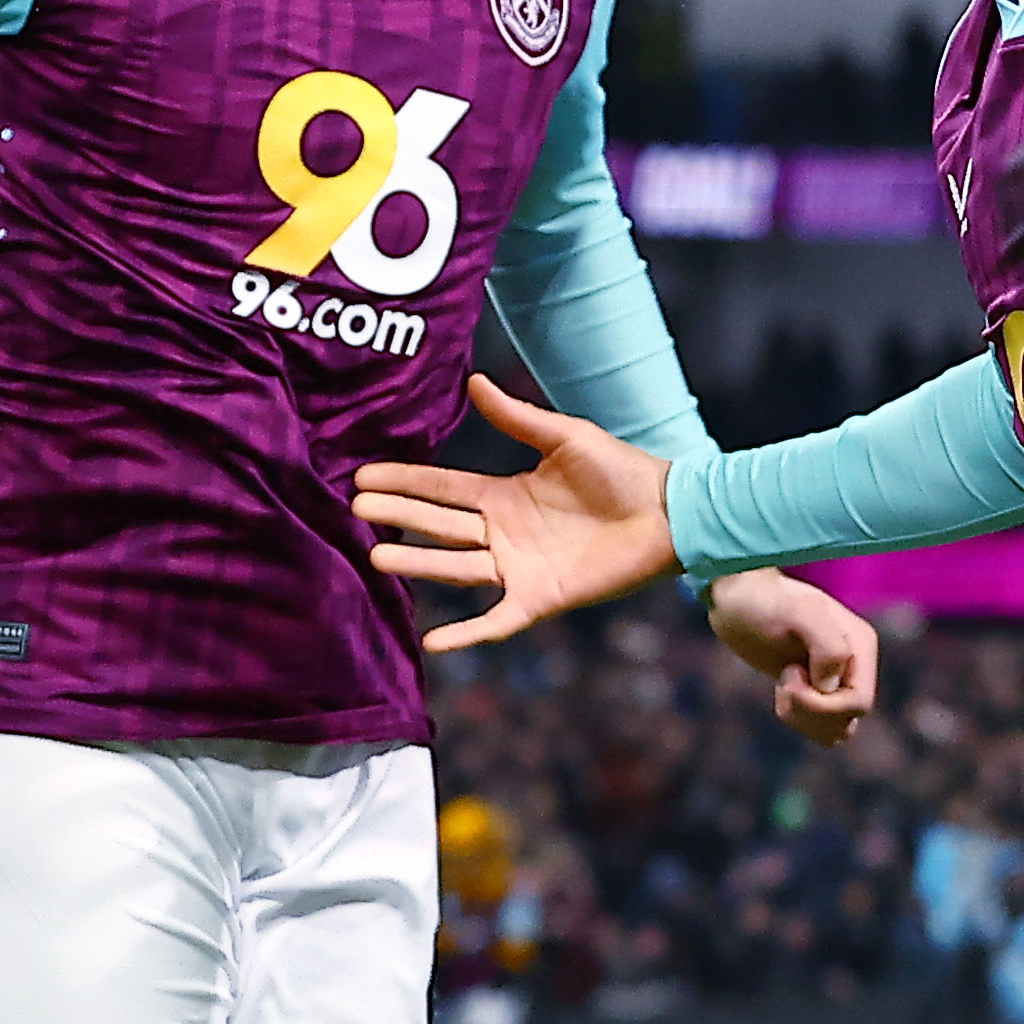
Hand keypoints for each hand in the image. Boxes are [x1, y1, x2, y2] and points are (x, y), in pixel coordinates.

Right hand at [355, 377, 687, 646]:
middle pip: (439, 525)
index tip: (362, 477)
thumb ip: (518, 417)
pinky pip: (496, 620)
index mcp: (505, 494)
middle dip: (398, 516)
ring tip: (376, 555)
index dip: (404, 482)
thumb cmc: (622, 472)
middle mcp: (503, 532)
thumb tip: (473, 381)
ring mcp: (518, 567)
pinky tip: (433, 641)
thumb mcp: (565, 437)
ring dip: (418, 563)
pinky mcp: (541, 599)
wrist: (669, 514)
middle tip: (353, 509)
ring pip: (456, 567)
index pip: (442, 488)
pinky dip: (466, 633)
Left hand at [708, 567, 878, 746]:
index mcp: (860, 646)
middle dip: (809, 710)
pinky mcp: (817, 691)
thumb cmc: (765, 601)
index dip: (822, 705)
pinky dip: (800, 720)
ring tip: (783, 688)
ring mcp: (837, 680)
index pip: (859, 702)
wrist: (738, 599)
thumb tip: (830, 686)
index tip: (789, 674)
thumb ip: (828, 646)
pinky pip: (822, 728)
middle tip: (784, 681)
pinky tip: (783, 694)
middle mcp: (854, 666)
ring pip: (837, 729)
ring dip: (804, 719)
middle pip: (848, 719)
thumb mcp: (800, 613)